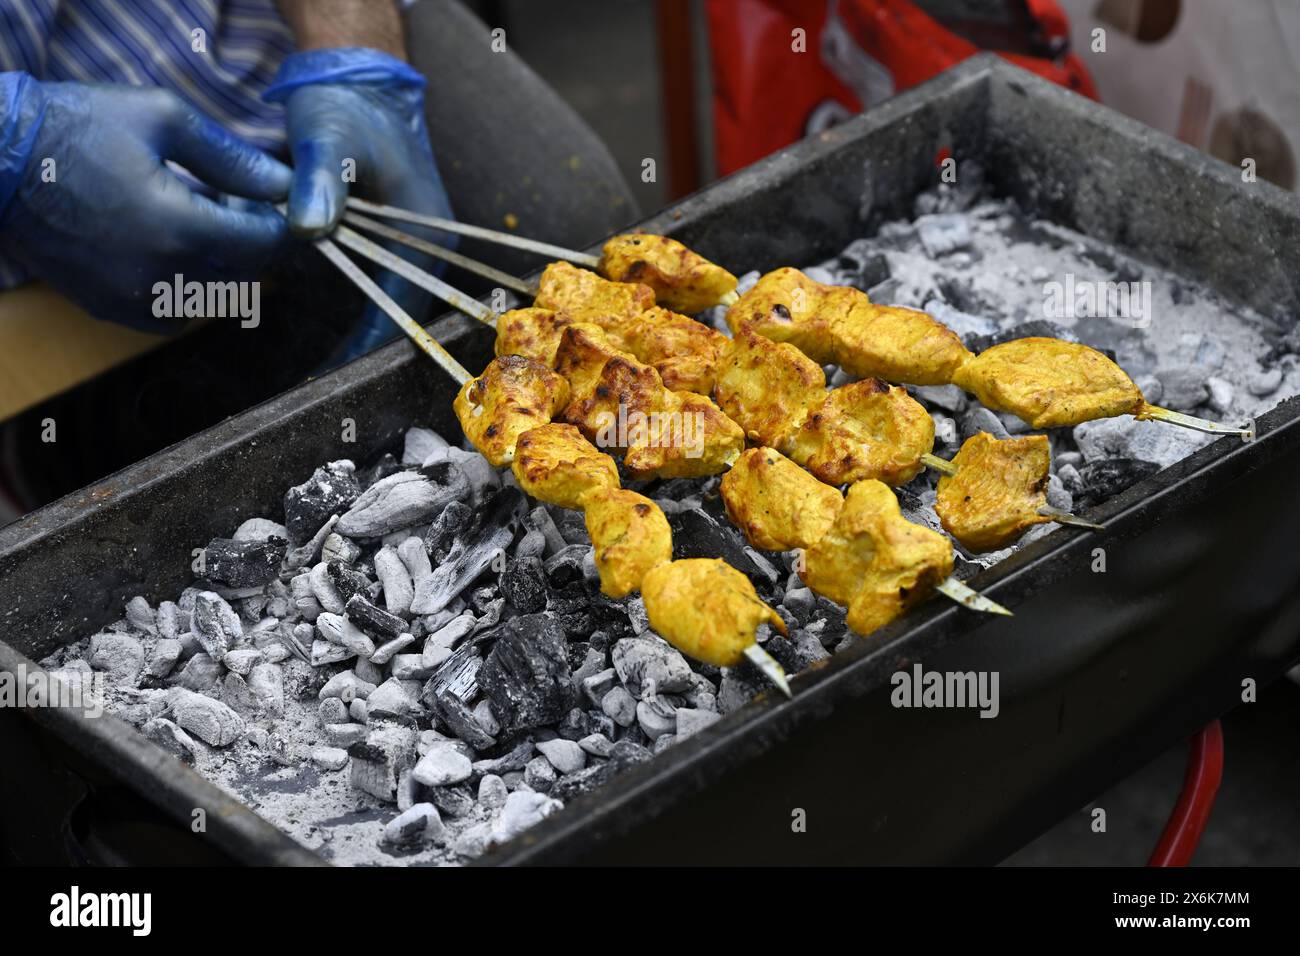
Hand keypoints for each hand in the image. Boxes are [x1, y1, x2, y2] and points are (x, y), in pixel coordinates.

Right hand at [0, 74, 291, 330]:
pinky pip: (171, 318)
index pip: (262, 245)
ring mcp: (131, 297)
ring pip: (210, 300)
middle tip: (234, 206)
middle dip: (249, 244)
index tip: (274, 205)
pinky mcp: (108, 307)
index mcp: (179, 227)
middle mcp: (160, 274)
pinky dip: (185, 293)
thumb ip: (232, 159)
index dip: (277, 224)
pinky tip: (171, 254)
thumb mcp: (164, 120)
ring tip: (198, 225)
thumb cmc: (79, 128)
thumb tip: (285, 184)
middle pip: (242, 276)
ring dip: (219, 268)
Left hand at [264, 47, 455, 360]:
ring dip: (363, 337)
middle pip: (403, 315)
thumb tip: (306, 228)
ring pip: (391, 306)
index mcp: (426, 230)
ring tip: (326, 371)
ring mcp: (410, 244)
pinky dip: (356, 313)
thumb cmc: (346, 108)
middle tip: (326, 385)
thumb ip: (319, 180)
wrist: (358, 80)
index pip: (405, 306)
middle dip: (368, 351)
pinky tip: (330, 336)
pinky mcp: (389, 241)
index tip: (340, 376)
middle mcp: (426, 245)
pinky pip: (378, 288)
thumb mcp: (328, 136)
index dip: (373, 345)